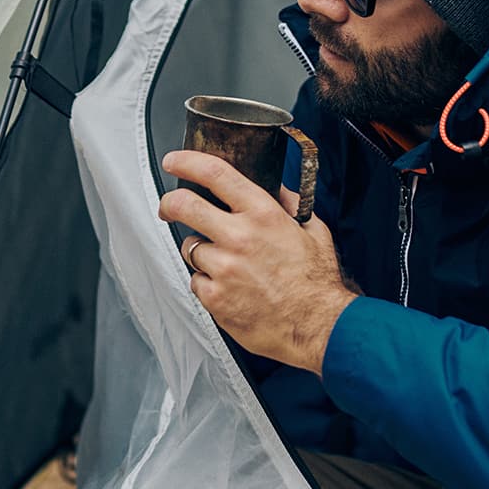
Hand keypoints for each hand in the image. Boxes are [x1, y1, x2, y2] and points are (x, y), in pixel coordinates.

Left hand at [157, 150, 354, 374]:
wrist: (319, 326)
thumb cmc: (317, 282)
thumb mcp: (314, 231)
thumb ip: (289, 206)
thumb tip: (275, 189)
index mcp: (263, 214)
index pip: (215, 174)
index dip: (187, 162)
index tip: (174, 162)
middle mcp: (239, 237)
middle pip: (184, 206)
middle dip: (170, 204)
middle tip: (169, 208)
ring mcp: (223, 268)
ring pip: (190, 247)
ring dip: (201, 252)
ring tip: (228, 265)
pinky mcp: (214, 297)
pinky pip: (196, 280)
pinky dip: (207, 283)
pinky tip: (230, 288)